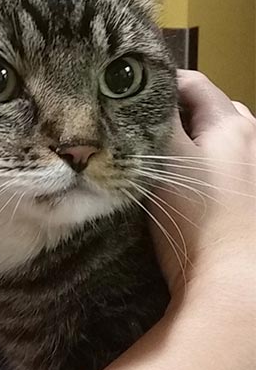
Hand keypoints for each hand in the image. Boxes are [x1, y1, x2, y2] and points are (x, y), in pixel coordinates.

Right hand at [148, 71, 255, 305]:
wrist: (232, 286)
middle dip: (177, 118)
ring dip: (194, 147)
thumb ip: (150, 122)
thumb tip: (131, 100)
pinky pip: (226, 172)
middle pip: (210, 112)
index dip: (156, 86)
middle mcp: (254, 141)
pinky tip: (186, 193)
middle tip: (142, 136)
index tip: (126, 105)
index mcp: (233, 124)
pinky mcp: (252, 203)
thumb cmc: (198, 218)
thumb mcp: (165, 160)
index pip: (192, 82)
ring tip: (163, 166)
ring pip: (219, 145)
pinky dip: (206, 173)